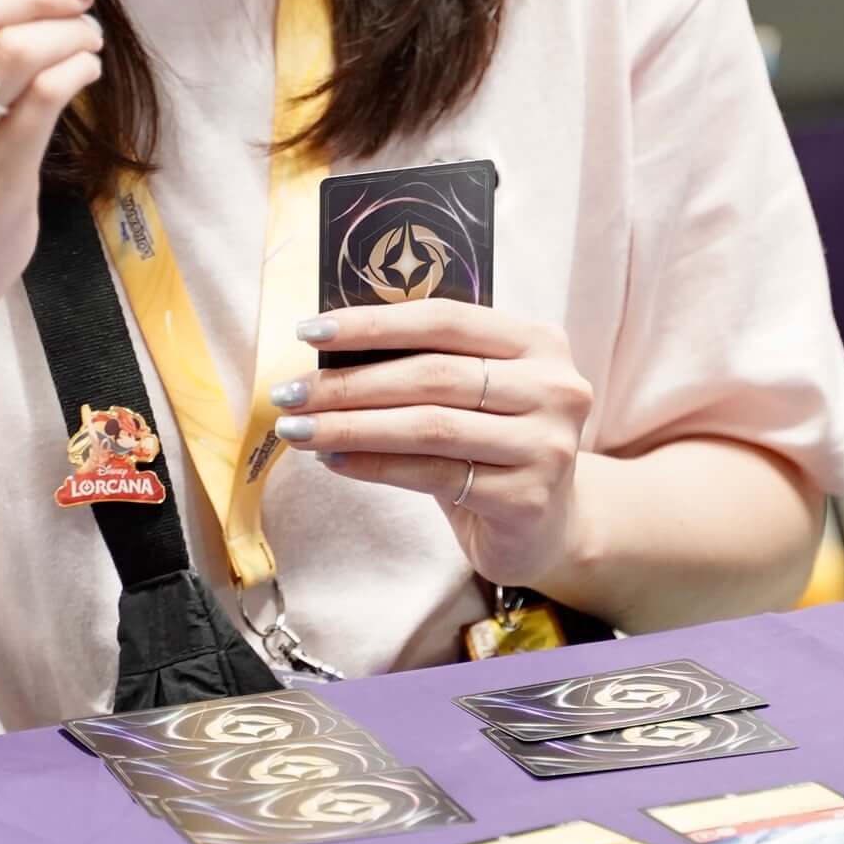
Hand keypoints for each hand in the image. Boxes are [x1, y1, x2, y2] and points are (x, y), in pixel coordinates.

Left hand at [274, 302, 594, 585]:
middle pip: (433, 375)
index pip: (444, 319)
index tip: (309, 330)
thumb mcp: (477, 389)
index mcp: (538, 341)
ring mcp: (546, 445)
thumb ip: (427, 361)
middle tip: (289, 392)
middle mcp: (554, 387)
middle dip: (349, 382)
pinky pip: (432, 475)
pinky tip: (334, 460)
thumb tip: (330, 347)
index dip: (373, 322)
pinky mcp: (527, 498)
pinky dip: (374, 465)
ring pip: (429, 426)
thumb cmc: (493, 442)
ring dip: (351, 426)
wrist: (547, 525)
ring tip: (298, 428)